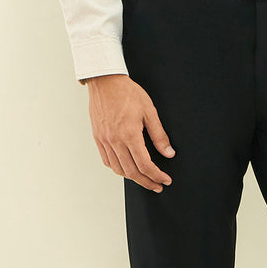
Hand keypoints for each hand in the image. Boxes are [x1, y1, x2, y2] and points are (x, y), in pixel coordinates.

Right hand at [84, 73, 174, 191]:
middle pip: (131, 172)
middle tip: (157, 185)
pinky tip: (126, 168)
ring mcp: (104, 140)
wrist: (105, 82)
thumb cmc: (128, 93)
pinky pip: (107, 161)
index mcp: (129, 135)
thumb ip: (159, 135)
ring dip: (132, 178)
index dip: (157, 176)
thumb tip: (168, 153)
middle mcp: (115, 141)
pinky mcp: (98, 138)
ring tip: (144, 178)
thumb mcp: (150, 112)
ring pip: (118, 169)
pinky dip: (117, 168)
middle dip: (147, 182)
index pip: (145, 165)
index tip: (165, 180)